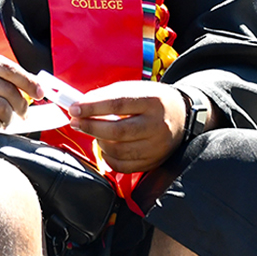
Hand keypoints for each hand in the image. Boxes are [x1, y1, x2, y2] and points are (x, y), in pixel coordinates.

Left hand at [67, 81, 187, 173]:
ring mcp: (157, 146)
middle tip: (76, 122)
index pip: (118, 103)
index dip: (93, 107)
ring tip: (93, 132)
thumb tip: (81, 105)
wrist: (181, 116)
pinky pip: (124, 166)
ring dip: (99, 142)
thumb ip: (108, 96)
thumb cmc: (152, 100)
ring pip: (119, 151)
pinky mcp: (154, 162)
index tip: (74, 108)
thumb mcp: (135, 89)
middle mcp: (158, 125)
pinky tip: (105, 146)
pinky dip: (109, 157)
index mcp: (153, 100)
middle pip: (118, 131)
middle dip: (91, 127)